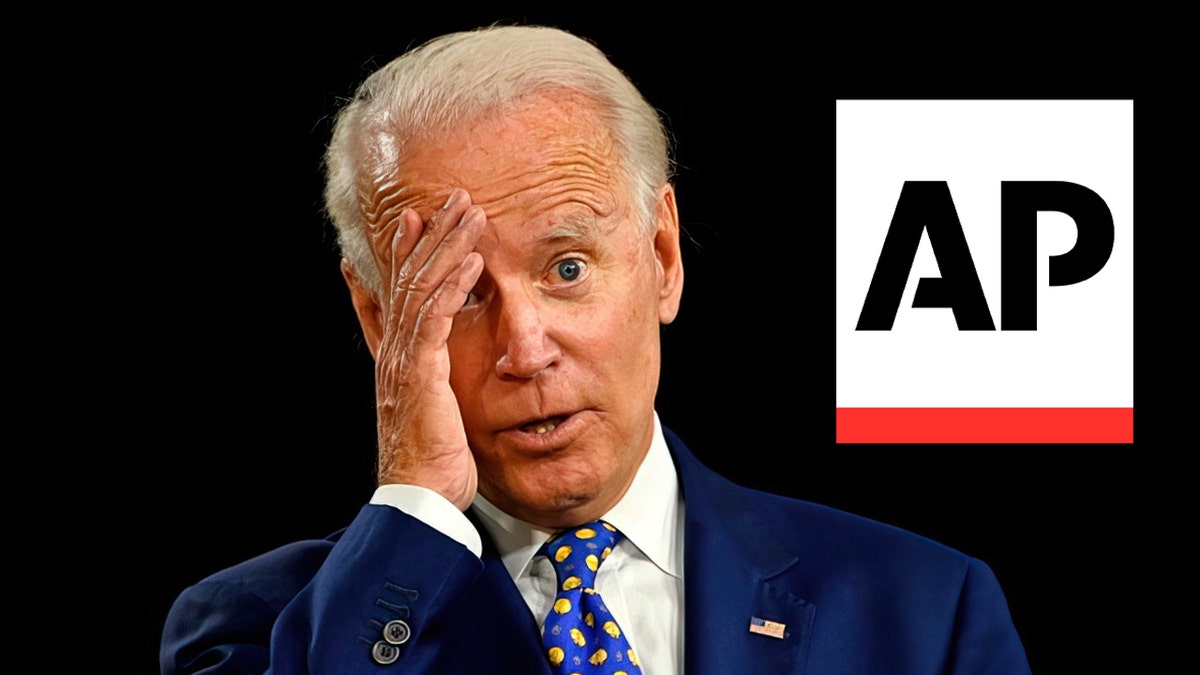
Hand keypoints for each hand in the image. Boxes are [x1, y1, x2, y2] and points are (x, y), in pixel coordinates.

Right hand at [373, 188, 485, 509]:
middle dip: (430, 235)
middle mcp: (394, 352)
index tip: (413, 219)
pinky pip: (437, 318)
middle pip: (408, 279)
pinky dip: (454, 286)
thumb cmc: (431, 462)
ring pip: (422, 289)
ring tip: (469, 213)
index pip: (396, 293)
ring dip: (447, 247)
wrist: (418, 500)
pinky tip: (471, 261)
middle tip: (452, 198)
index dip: (403, 253)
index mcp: (396, 359)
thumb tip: (440, 369)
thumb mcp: (431, 413)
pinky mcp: (421, 373)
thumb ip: (433, 383)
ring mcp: (404, 360)